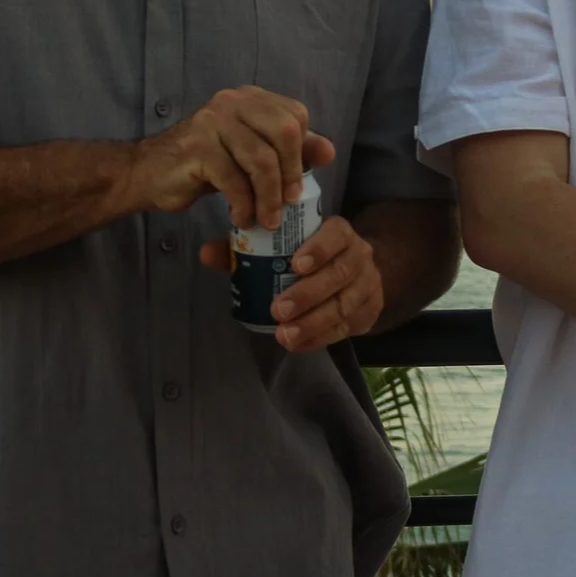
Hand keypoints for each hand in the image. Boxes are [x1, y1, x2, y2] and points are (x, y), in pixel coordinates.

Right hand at [134, 86, 335, 229]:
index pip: (295, 116)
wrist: (148, 173)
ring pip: (261, 160)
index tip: (296, 187)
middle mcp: (233, 102)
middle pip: (284, 132)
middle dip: (290, 175)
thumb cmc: (204, 164)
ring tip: (265, 221)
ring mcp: (213, 121)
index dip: (302, 154)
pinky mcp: (197, 148)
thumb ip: (287, 152)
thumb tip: (329, 150)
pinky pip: (234, 179)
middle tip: (285, 206)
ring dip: (268, 198)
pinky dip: (243, 205)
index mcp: (250, 99)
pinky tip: (240, 218)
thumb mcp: (249, 156)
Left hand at [200, 214, 380, 350]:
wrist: (357, 271)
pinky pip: (346, 327)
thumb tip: (206, 253)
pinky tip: (298, 344)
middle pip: (338, 274)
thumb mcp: (285, 243)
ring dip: (313, 322)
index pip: (335, 235)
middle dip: (308, 293)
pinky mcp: (368, 311)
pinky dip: (321, 337)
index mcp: (339, 232)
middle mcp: (359, 255)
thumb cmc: (310, 253)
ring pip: (344, 304)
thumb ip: (247, 246)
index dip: (319, 249)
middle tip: (278, 309)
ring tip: (285, 335)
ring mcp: (367, 284)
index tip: (295, 264)